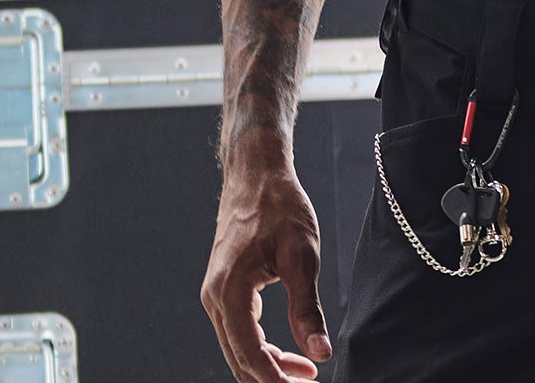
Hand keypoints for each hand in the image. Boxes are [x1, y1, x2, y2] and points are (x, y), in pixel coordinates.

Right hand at [202, 160, 332, 382]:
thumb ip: (307, 308)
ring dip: (268, 364)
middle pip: (239, 357)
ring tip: (304, 370)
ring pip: (238, 346)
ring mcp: (216, 292)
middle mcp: (215, 297)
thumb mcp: (302, 256)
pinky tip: (287, 350)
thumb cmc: (280, 206)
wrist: (257, 172)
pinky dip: (261, 346)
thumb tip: (320, 352)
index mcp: (230, 291)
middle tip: (307, 382)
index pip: (249, 354)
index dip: (275, 379)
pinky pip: (238, 329)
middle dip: (272, 378)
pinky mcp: (224, 287)